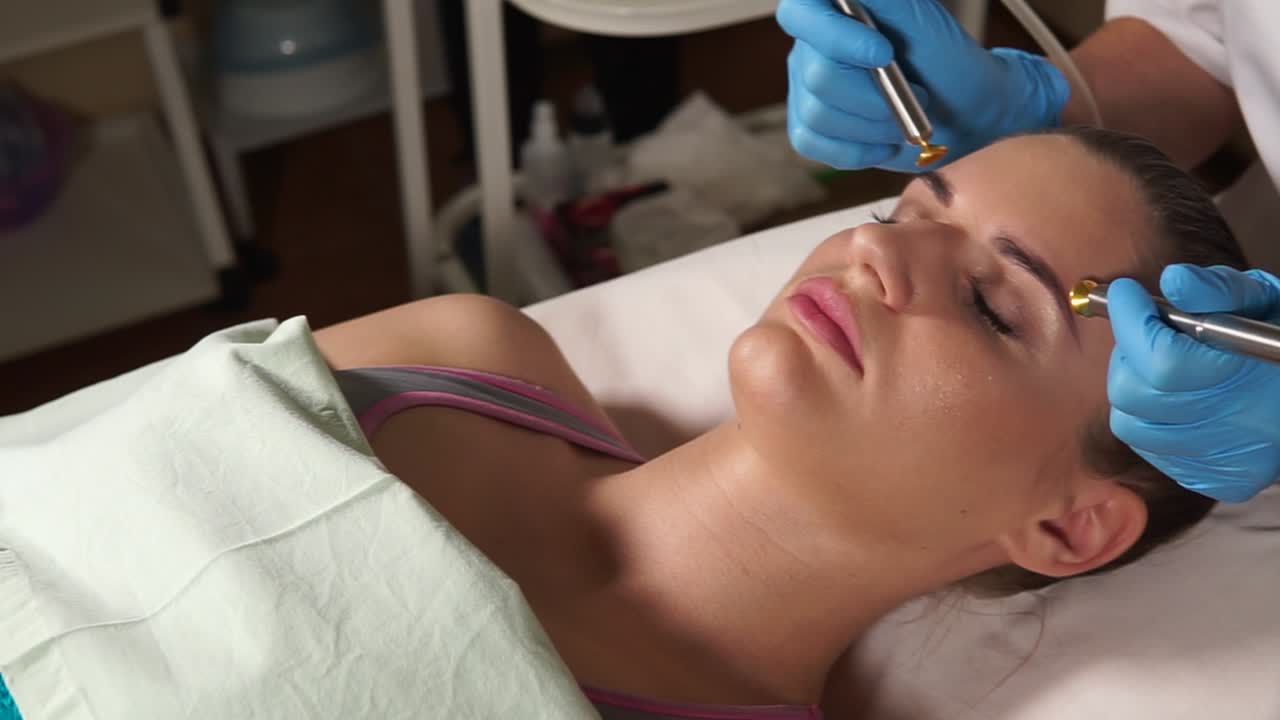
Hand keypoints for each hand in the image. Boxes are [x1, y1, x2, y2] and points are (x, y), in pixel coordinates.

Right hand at [775, 0, 1070, 171]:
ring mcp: (807, 90)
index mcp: (838, 13)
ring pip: (817, 114)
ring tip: (903, 122)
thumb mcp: (920, 19)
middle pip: (816, 75)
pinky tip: (882, 143)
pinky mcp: (811, 128)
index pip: (800, 12)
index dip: (832, 36)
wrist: (965, 113)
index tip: (883, 55)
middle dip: (874, 97)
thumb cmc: (949, 62)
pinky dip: (855, 151)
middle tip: (917, 96)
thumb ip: (879, 0)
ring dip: (871, 126)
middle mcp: (814, 48)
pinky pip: (811, 143)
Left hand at [1107, 265, 1279, 501]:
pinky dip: (1148, 416)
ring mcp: (1222, 462)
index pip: (1161, 359)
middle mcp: (1236, 431)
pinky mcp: (1215, 480)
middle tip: (1146, 329)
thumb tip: (1174, 281)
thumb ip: (1219, 289)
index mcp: (1251, 379)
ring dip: (1134, 384)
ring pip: (1130, 422)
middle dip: (1129, 352)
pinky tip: (1173, 395)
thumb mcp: (1265, 300)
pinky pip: (1150, 447)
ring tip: (1159, 362)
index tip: (1125, 293)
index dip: (1132, 320)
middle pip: (1135, 392)